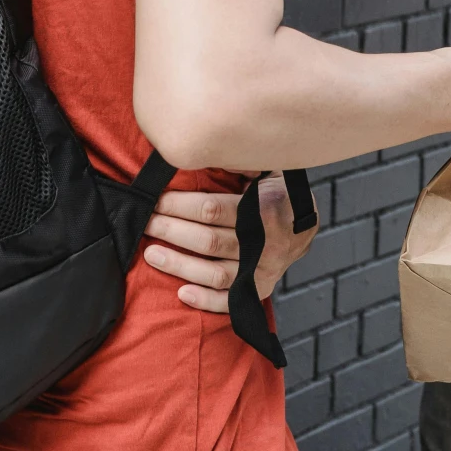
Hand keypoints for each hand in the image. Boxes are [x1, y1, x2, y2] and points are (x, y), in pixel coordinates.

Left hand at [142, 178, 314, 313]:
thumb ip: (242, 163)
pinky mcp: (259, 288)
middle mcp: (263, 243)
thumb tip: (208, 150)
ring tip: (151, 254)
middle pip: (208, 241)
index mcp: (263, 209)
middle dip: (171, 231)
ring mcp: (261, 269)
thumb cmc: (277, 192)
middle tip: (146, 223)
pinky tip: (182, 293)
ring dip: (180, 265)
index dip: (180, 206)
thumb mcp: (268, 169)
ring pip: (214, 272)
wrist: (304, 226)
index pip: (212, 210)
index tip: (156, 200)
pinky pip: (230, 300)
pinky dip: (206, 300)